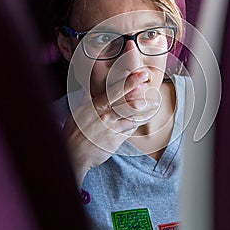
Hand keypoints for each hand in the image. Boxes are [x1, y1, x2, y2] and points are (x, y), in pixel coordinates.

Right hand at [63, 71, 158, 186]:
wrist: (74, 154)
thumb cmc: (74, 132)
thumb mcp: (78, 112)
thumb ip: (87, 100)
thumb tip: (89, 88)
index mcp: (96, 106)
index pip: (116, 91)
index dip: (130, 83)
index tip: (142, 75)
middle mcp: (106, 116)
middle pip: (129, 105)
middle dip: (144, 98)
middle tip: (155, 93)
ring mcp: (112, 128)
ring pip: (134, 117)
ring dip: (146, 111)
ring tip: (155, 105)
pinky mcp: (116, 140)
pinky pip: (131, 129)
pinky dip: (139, 122)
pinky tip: (145, 118)